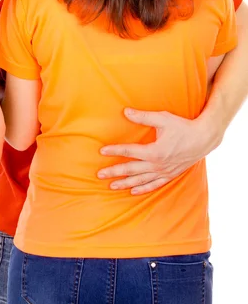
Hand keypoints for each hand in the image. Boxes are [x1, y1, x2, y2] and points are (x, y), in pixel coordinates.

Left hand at [97, 108, 219, 194]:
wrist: (203, 138)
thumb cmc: (183, 127)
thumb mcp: (163, 118)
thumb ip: (143, 116)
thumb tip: (125, 111)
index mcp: (154, 151)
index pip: (129, 151)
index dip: (115, 150)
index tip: (101, 151)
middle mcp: (157, 165)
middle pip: (131, 170)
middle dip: (114, 172)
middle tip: (100, 174)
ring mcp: (164, 172)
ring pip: (140, 180)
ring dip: (125, 184)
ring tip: (111, 186)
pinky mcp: (170, 175)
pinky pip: (154, 185)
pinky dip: (143, 189)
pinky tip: (133, 192)